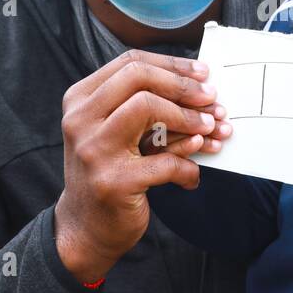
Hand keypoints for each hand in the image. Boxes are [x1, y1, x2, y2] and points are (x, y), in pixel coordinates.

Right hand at [54, 49, 232, 283]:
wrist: (85, 229)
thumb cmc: (110, 172)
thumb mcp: (117, 133)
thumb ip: (145, 108)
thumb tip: (200, 88)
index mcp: (80, 100)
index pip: (130, 63)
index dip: (172, 65)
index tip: (203, 74)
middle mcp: (80, 120)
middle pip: (138, 78)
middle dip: (183, 86)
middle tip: (212, 99)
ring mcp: (94, 150)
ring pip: (148, 108)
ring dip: (189, 118)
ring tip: (212, 129)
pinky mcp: (114, 182)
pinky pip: (165, 162)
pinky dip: (187, 167)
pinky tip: (192, 176)